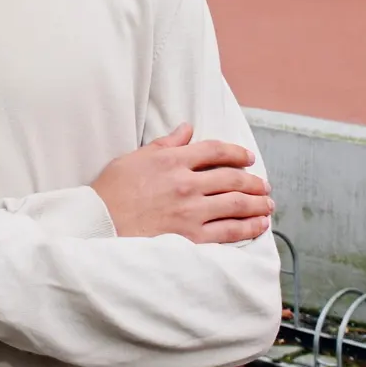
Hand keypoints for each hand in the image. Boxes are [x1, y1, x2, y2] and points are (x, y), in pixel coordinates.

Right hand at [92, 122, 273, 242]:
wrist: (98, 225)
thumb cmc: (111, 191)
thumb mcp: (134, 158)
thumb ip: (164, 144)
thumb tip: (186, 129)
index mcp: (172, 160)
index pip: (214, 150)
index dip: (236, 152)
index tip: (247, 157)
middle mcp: (186, 184)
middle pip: (232, 177)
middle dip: (253, 180)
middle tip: (264, 184)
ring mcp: (191, 212)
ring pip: (237, 204)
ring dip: (258, 203)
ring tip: (267, 204)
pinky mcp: (191, 237)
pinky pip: (229, 231)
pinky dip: (249, 227)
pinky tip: (259, 225)